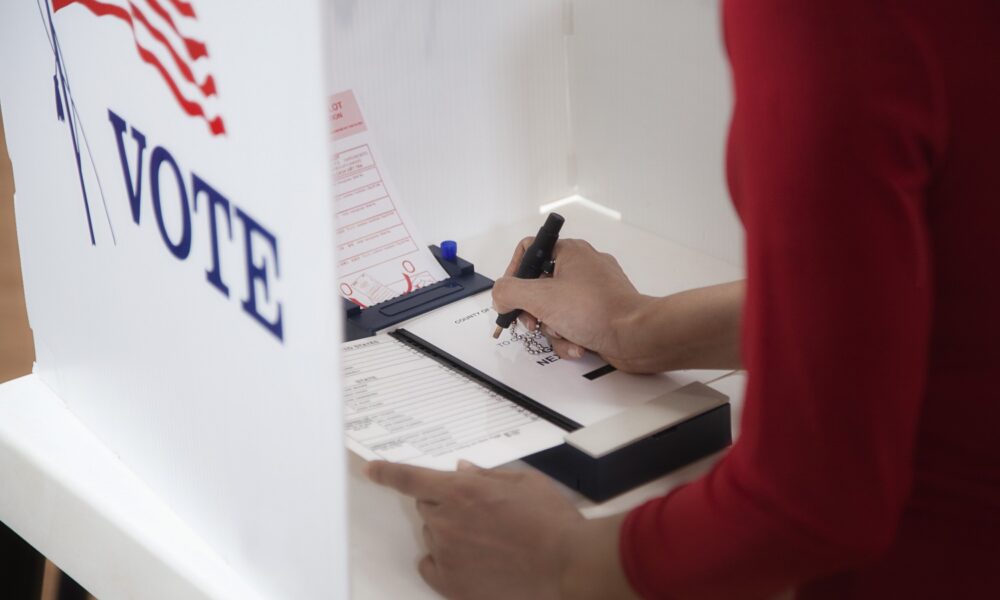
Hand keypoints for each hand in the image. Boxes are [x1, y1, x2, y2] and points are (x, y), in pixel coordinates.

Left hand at [366, 460, 583, 598]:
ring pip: (432, 535)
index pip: (410, 477)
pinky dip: (441, 561)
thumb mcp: (523, 482)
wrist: (566, 564)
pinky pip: (430, 566)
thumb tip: (464, 471)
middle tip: (479, 513)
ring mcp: (446, 553)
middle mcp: (446, 520)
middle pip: (426, 506)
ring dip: (450, 532)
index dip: (387, 472)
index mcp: (461, 490)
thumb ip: (486, 475)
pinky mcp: (452, 583)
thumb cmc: (550, 521)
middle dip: (445, 504)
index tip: (372, 470)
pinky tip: (468, 561)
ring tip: (489, 540)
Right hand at [492, 238, 651, 369]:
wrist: (636, 336)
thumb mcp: (540, 297)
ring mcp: (593, 292)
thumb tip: (499, 294)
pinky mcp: (600, 314)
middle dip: (534, 311)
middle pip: (538, 287)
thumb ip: (509, 292)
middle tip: (533, 322)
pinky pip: (572, 324)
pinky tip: (578, 344)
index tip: (510, 295)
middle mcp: (582, 267)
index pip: (529, 251)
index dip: (514, 274)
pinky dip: (570, 337)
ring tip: (564, 334)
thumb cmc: (598, 310)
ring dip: (553, 329)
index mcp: (569, 252)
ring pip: (554, 310)